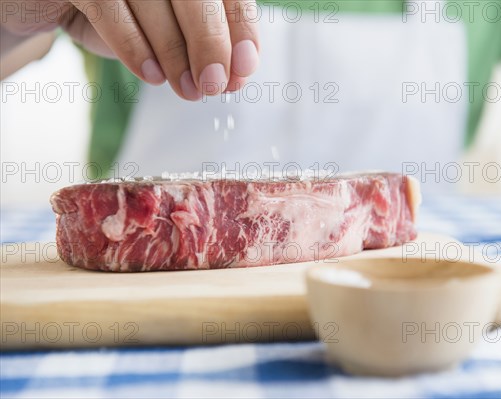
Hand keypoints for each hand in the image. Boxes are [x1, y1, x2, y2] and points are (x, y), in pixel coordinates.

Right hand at [1, 0, 259, 99]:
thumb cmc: (115, 9)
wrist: (47, 0)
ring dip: (175, 52)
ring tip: (186, 88)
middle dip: (210, 41)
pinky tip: (150, 75)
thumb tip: (236, 75)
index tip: (244, 68)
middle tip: (214, 84)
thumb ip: (201, 41)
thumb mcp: (165, 25)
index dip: (239, 26)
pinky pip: (108, 6)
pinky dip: (133, 45)